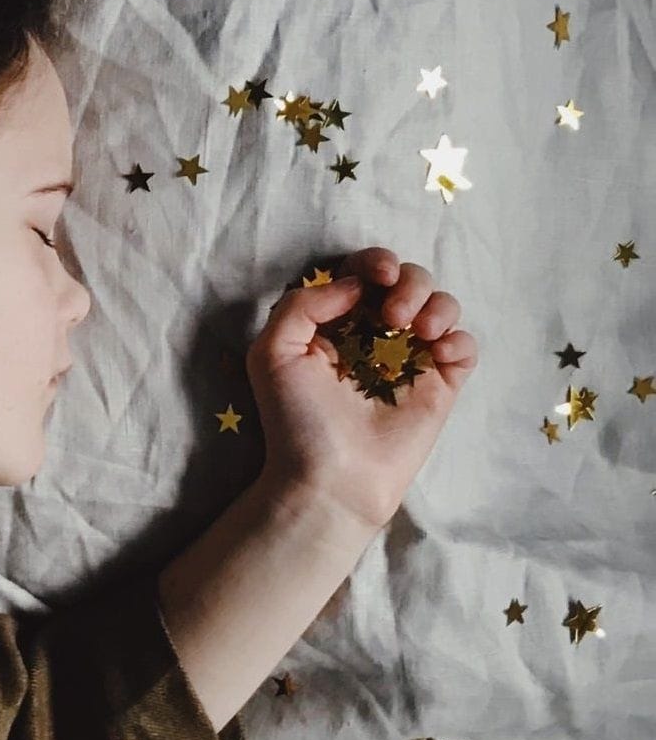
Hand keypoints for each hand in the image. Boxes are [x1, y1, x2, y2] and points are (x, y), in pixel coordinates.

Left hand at [244, 246, 478, 530]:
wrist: (330, 477)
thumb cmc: (295, 419)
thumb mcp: (272, 352)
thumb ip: (301, 305)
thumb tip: (353, 284)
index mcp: (337, 322)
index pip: (364, 272)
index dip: (376, 262)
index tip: (378, 276)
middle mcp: (376, 334)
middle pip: (411, 280)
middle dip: (409, 282)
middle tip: (393, 316)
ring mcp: (411, 358)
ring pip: (443, 305)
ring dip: (436, 304)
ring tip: (415, 330)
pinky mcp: (440, 384)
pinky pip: (466, 345)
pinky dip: (458, 338)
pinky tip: (437, 352)